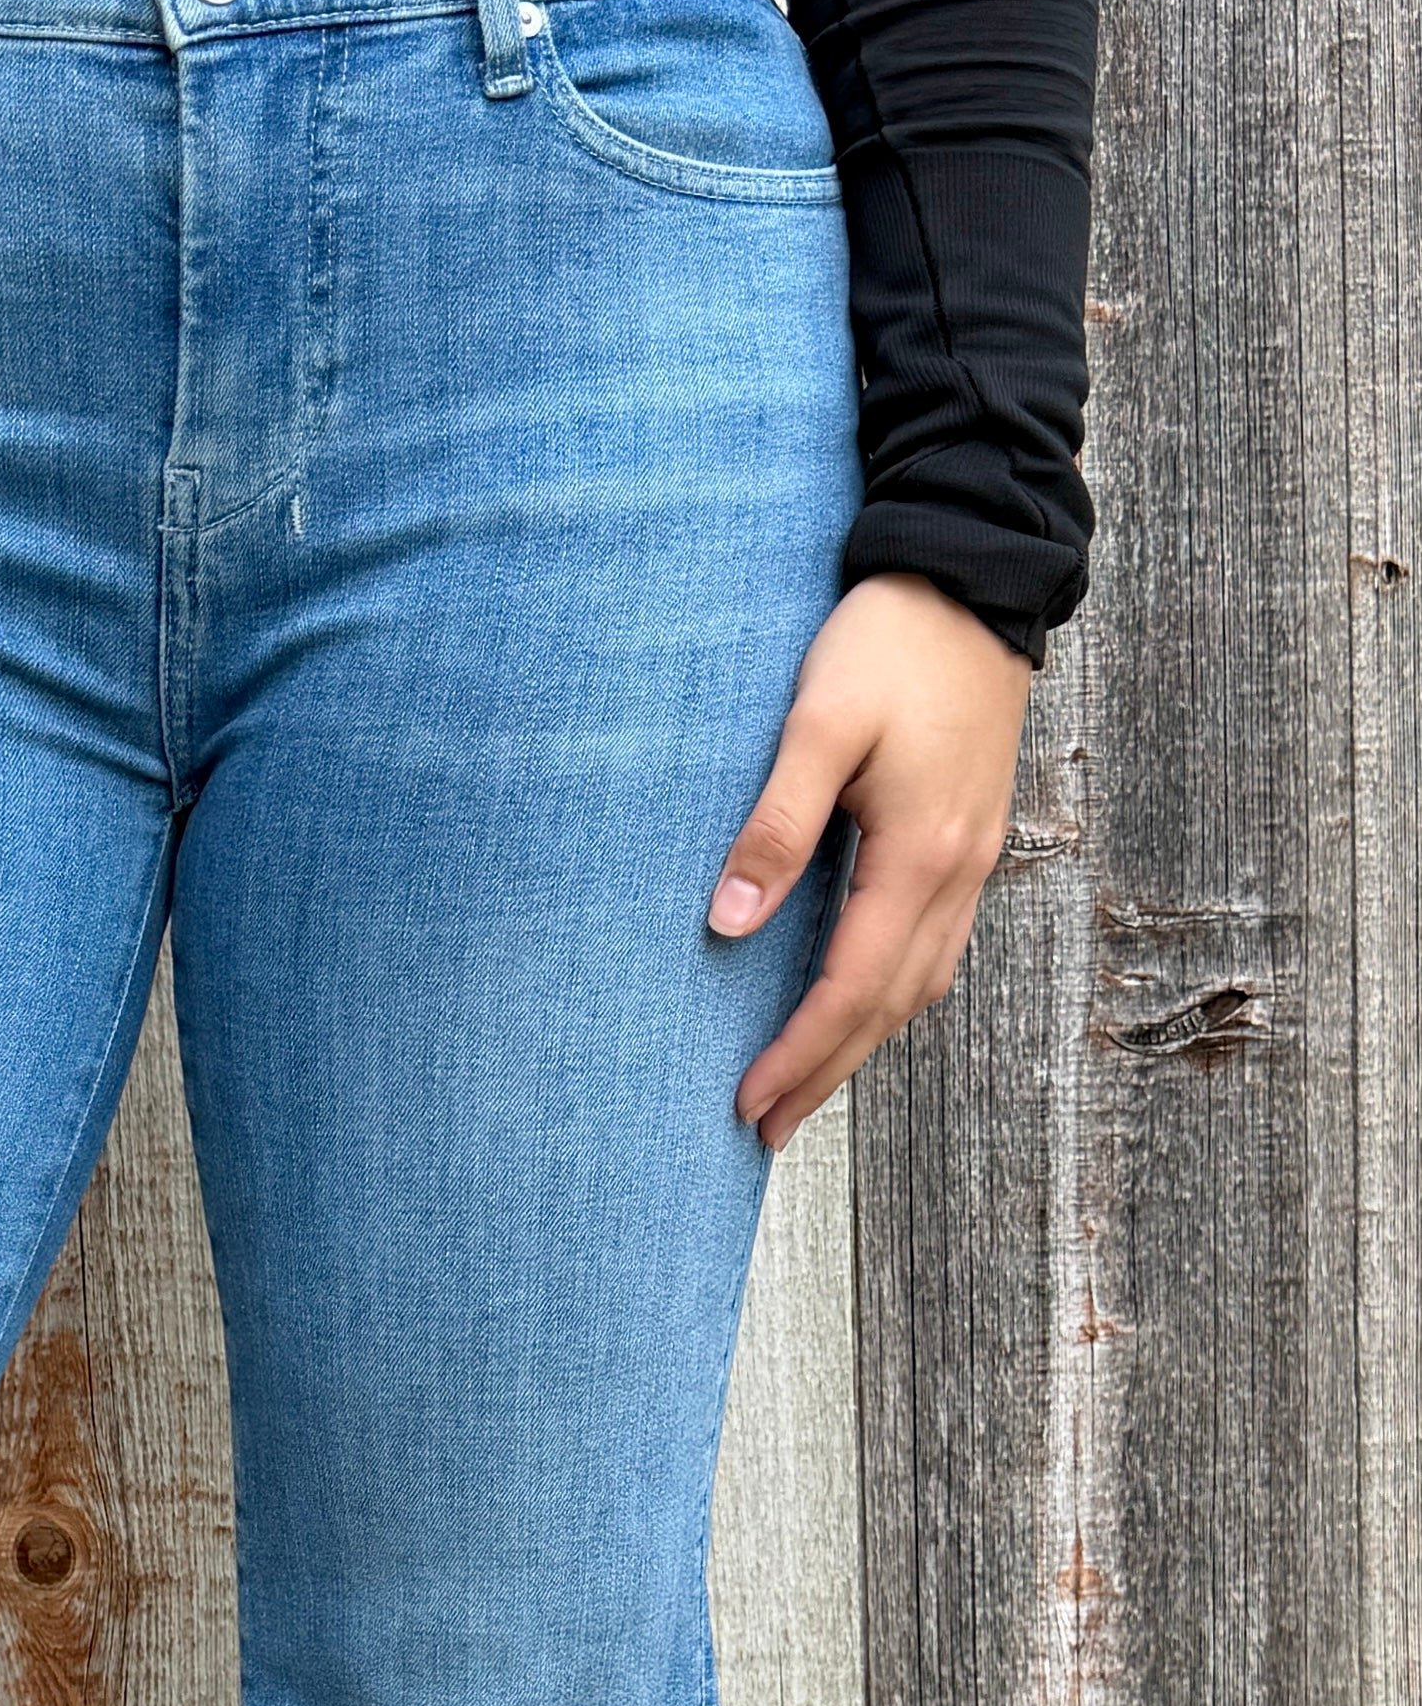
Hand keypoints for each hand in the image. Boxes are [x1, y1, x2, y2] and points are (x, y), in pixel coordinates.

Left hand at [711, 573, 1031, 1146]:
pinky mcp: (973, 835)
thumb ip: (775, 827)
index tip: (746, 1103)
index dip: (798, 1054)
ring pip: (922, 981)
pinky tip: (860, 1000)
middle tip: (766, 1129)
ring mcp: (976, 856)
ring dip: (864, 1041)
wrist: (975, 576)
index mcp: (921, 854)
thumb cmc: (890, 640)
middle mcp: (961, 871)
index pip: (851, 987)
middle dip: (828, 1073)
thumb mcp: (818, 726)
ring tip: (807, 1083)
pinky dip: (894, 991)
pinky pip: (936, 944)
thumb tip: (728, 924)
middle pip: (891, 1006)